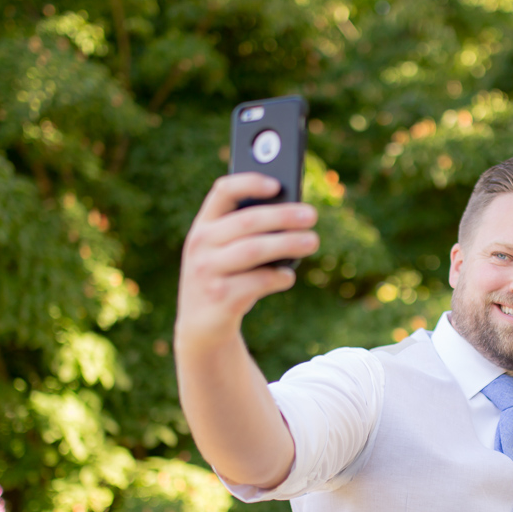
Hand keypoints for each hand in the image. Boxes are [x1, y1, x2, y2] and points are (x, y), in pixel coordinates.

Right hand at [175, 173, 319, 343]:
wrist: (201, 328)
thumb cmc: (224, 279)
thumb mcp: (224, 253)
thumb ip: (247, 233)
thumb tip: (293, 215)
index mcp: (202, 226)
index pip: (223, 192)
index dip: (250, 183)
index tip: (278, 185)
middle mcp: (200, 245)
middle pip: (247, 221)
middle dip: (283, 216)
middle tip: (311, 216)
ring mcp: (207, 272)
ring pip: (254, 250)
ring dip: (287, 244)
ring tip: (312, 242)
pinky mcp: (220, 298)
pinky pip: (258, 282)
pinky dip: (278, 277)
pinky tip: (288, 277)